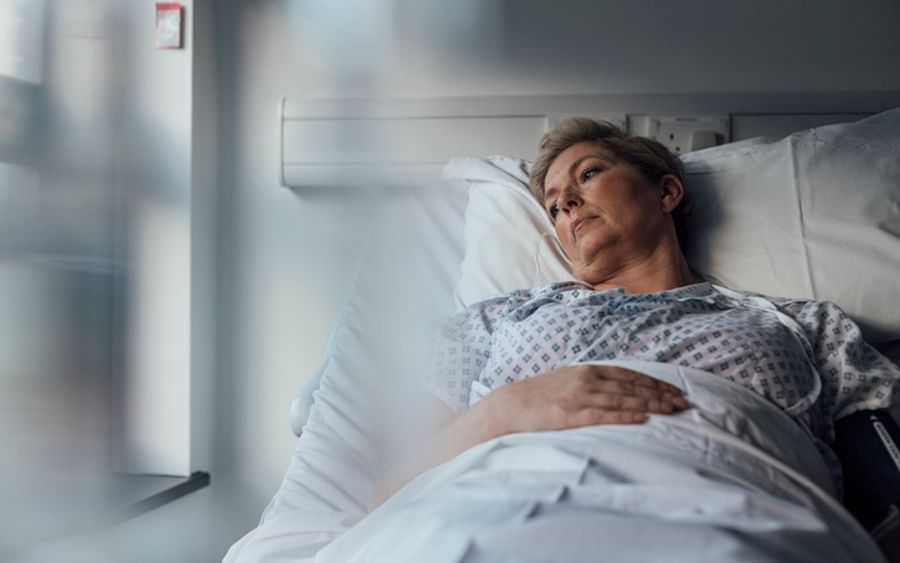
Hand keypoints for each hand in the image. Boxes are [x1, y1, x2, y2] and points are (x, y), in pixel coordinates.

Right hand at [482, 364, 687, 433]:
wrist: (509, 406)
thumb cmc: (539, 395)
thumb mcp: (568, 380)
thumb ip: (592, 382)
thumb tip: (618, 388)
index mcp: (587, 370)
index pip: (629, 375)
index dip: (653, 383)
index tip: (674, 390)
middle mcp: (587, 380)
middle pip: (631, 387)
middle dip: (660, 395)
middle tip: (682, 403)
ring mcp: (579, 398)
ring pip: (623, 400)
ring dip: (651, 405)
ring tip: (672, 411)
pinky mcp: (571, 416)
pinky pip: (604, 416)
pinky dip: (625, 417)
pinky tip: (642, 420)